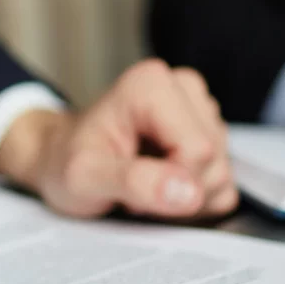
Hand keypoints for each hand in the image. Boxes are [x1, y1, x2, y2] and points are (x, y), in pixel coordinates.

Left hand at [0, 59, 236, 218]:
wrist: (60, 159)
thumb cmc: (66, 162)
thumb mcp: (85, 177)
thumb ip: (135, 182)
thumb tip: (189, 193)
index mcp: (152, 85)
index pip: (198, 150)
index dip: (170, 183)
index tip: (130, 188)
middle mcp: (182, 88)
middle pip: (214, 162)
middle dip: (178, 192)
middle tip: (134, 189)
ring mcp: (200, 111)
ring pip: (222, 174)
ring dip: (185, 197)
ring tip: (144, 184)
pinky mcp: (210, 133)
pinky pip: (224, 183)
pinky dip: (194, 198)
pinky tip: (162, 185)